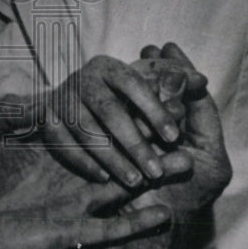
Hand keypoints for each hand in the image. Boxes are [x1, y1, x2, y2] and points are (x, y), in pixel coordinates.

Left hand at [0, 97, 171, 248]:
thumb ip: (8, 110)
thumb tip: (39, 94)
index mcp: (57, 143)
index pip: (97, 122)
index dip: (124, 111)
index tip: (153, 95)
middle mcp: (72, 170)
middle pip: (120, 151)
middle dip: (151, 140)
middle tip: (183, 124)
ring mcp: (75, 201)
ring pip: (125, 186)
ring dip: (154, 175)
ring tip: (186, 163)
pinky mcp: (71, 230)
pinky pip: (111, 228)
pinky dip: (137, 221)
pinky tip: (163, 213)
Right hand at [44, 43, 206, 188]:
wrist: (75, 119)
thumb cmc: (127, 108)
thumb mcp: (155, 96)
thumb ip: (178, 90)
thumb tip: (201, 80)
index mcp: (111, 67)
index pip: (135, 85)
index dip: (155, 110)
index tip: (174, 137)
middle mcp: (84, 78)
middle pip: (110, 111)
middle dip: (135, 144)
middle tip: (156, 172)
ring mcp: (62, 99)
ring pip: (86, 131)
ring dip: (111, 157)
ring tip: (135, 181)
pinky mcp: (47, 119)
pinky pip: (62, 143)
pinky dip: (82, 160)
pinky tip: (103, 176)